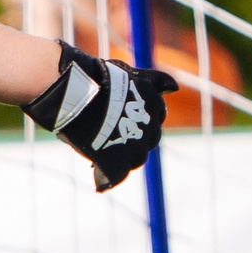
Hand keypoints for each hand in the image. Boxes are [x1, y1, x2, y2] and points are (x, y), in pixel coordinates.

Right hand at [19, 42, 174, 191]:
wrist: (77, 92)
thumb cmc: (97, 80)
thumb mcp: (130, 75)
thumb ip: (153, 81)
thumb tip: (175, 87)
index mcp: (155, 104)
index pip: (155, 119)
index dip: (137, 122)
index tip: (121, 120)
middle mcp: (151, 128)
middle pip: (148, 142)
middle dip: (132, 141)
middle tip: (109, 137)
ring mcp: (136, 147)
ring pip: (135, 159)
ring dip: (122, 159)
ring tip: (100, 153)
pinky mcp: (117, 163)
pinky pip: (116, 176)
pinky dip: (107, 177)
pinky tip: (98, 176)